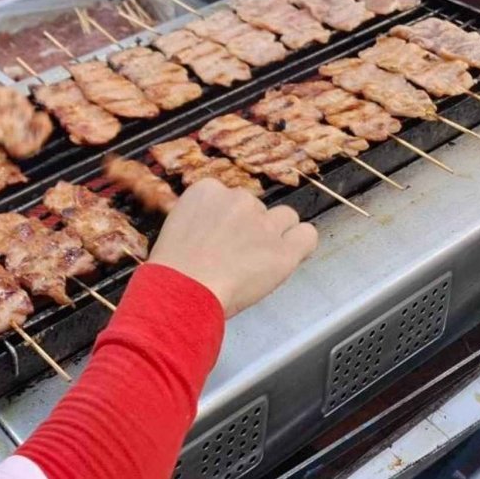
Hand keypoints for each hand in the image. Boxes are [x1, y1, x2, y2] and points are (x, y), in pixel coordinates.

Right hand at [150, 180, 317, 316]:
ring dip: (277, 233)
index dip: (229, 220)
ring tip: (261, 258)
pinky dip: (302, 244)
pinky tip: (290, 255)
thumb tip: (214, 230)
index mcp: (208, 190)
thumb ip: (200, 220)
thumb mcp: (176, 228)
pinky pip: (307, 236)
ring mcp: (263, 224)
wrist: (182, 289)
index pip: (230, 197)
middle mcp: (238, 199)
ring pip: (285, 217)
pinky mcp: (283, 250)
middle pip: (256, 207)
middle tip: (237, 255)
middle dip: (251, 228)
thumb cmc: (172, 270)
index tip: (223, 237)